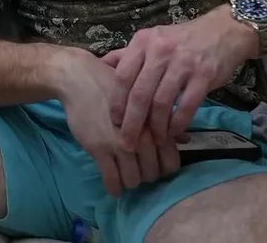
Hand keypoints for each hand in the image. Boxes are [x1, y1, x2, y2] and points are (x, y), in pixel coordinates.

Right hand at [55, 50, 180, 195]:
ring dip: (130, 182)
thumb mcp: (142, 100)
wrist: (81, 79)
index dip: (163, 169)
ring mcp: (120, 145)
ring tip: (125, 176)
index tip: (154, 167)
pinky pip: (111, 179)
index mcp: (155, 125)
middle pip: (152, 174)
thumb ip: (163, 121)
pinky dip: (114, 187)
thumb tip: (185, 140)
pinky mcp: (100, 149)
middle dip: (146, 176)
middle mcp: (142, 138)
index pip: (170, 162)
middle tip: (138, 171)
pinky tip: (114, 188)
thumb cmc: (114, 87)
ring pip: (133, 179)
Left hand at [103, 11, 255, 151]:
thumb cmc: (181, 39)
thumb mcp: (151, 39)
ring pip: (162, 102)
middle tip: (128, 143)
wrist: (222, 31)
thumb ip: (127, 55)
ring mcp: (183, 63)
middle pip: (140, 94)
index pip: (123, 76)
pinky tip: (173, 133)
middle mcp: (160, 51)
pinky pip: (186, 106)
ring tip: (153, 140)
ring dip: (156, 127)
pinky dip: (178, 123)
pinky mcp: (203, 75)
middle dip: (132, 123)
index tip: (114, 122)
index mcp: (143, 42)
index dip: (117, 102)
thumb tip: (99, 67)